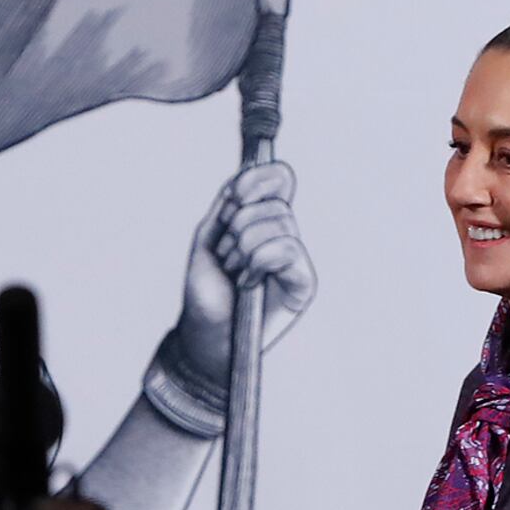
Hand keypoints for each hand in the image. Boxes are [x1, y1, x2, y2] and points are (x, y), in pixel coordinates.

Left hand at [172, 161, 316, 388]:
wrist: (206, 333)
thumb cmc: (206, 291)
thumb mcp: (209, 237)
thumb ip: (228, 204)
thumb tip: (247, 176)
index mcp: (263, 219)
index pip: (280, 179)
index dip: (259, 179)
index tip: (234, 194)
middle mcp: (284, 235)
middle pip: (275, 202)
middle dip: (239, 226)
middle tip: (226, 256)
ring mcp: (296, 259)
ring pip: (280, 223)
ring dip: (244, 248)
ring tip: (234, 272)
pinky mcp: (304, 282)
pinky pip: (288, 249)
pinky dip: (259, 262)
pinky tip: (248, 283)